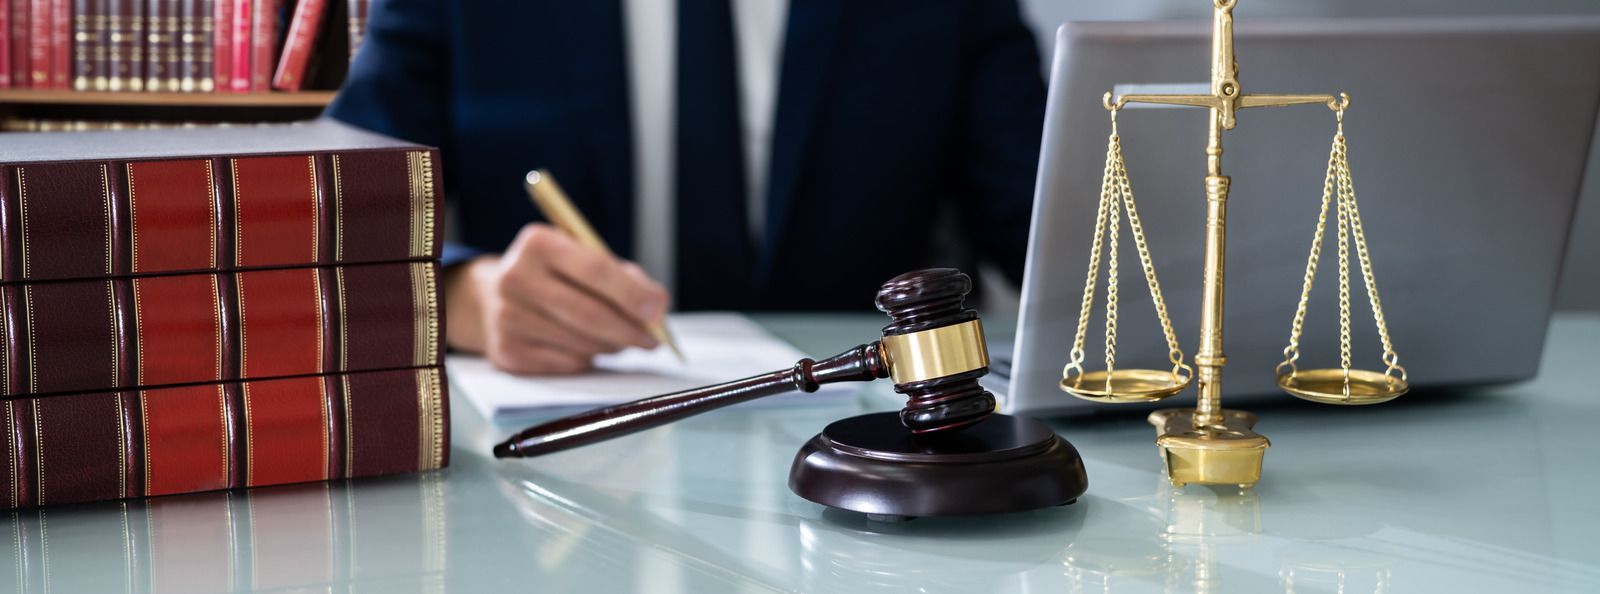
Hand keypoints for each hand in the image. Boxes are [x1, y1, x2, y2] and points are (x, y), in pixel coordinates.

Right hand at [444, 223, 669, 373]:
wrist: (493, 298)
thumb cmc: (555, 276)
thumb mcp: (582, 257)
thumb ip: (623, 277)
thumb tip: (657, 309)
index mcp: (538, 243)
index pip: (594, 269)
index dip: (631, 293)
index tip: (659, 310)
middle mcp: (516, 277)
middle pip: (589, 313)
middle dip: (629, 329)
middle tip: (652, 340)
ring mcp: (508, 317)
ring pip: (582, 343)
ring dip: (612, 346)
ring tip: (621, 340)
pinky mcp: (508, 351)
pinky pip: (567, 363)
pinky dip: (588, 358)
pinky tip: (590, 348)